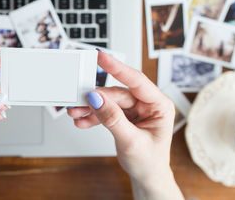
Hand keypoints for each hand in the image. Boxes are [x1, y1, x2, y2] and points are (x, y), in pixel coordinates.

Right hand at [67, 51, 182, 199]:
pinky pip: (105, 110)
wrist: (147, 177)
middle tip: (78, 100)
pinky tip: (82, 121)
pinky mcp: (124, 116)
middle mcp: (147, 104)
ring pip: (108, 101)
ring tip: (76, 113)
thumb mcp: (131, 141)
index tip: (102, 57)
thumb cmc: (149, 162)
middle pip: (117, 93)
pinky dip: (93, 116)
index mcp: (159, 105)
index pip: (137, 81)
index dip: (118, 68)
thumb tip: (97, 99)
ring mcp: (135, 110)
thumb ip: (113, 119)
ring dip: (91, 107)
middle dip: (96, 98)